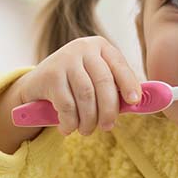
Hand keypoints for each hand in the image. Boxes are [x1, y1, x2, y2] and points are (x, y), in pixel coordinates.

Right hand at [0, 36, 141, 152]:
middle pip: (104, 82)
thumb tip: (141, 104)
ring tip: (87, 130)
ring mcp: (64, 59)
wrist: (36, 84)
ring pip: (86, 95)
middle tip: (107, 127)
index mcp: (100, 46)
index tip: (134, 102)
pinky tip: (68, 128)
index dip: (129, 84)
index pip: (119, 65)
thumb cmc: (75, 85)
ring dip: (89, 119)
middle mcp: (83, 48)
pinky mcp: (49, 75)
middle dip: (108, 109)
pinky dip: (70, 121)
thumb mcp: (96, 80)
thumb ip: (116, 89)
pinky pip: (67, 105)